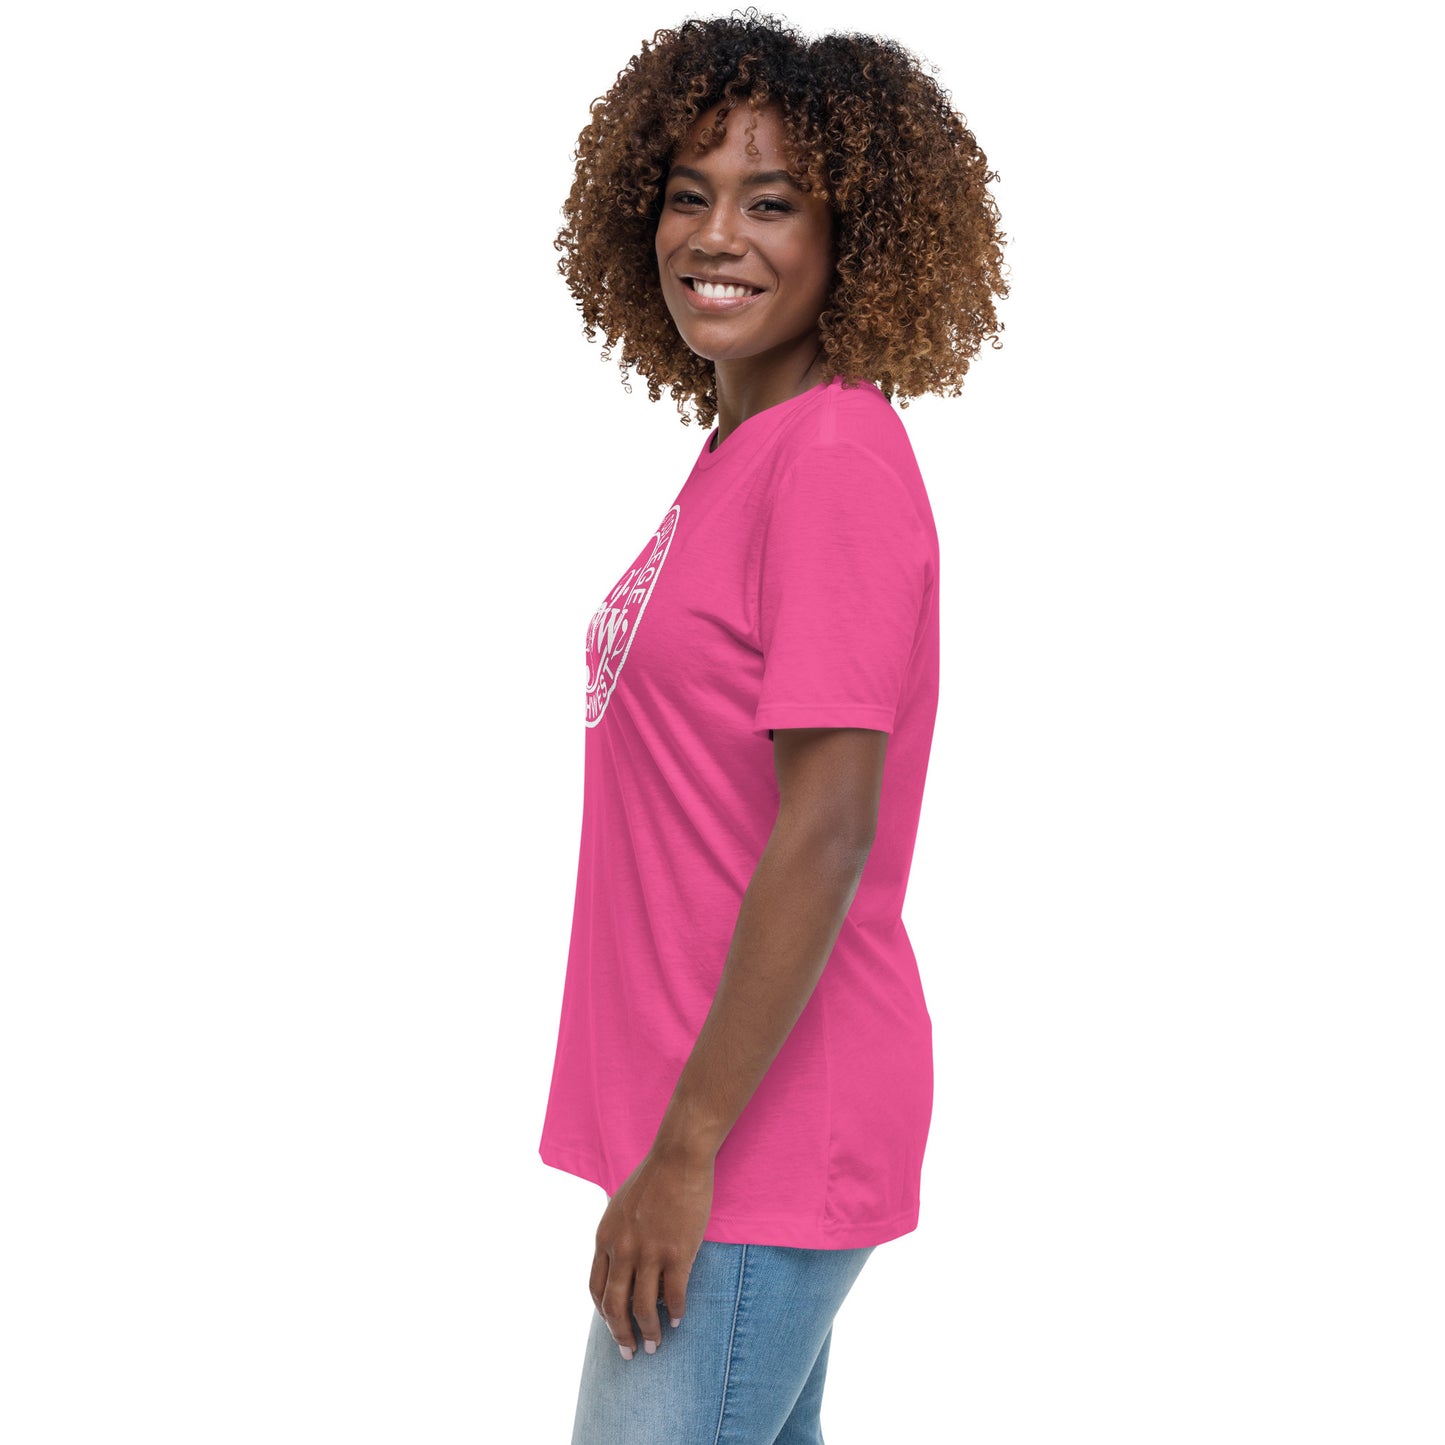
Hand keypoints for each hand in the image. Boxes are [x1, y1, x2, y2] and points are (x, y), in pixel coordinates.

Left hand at [589, 1146, 713, 1358]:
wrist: (678, 1157)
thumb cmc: (652, 1179)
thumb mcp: (620, 1208)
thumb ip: (616, 1238)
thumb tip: (619, 1268)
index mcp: (605, 1237)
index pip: (596, 1288)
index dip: (604, 1314)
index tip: (615, 1326)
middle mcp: (623, 1248)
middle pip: (615, 1305)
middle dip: (621, 1334)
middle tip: (630, 1353)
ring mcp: (650, 1251)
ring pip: (644, 1306)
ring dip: (649, 1331)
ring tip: (655, 1345)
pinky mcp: (677, 1250)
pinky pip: (675, 1293)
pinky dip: (675, 1312)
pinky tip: (678, 1320)